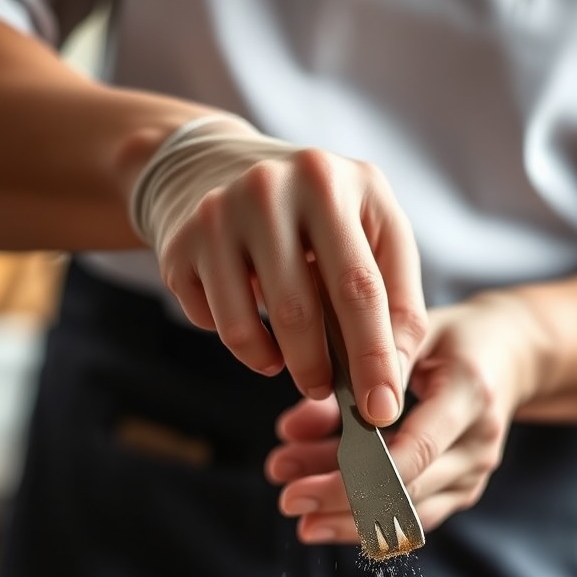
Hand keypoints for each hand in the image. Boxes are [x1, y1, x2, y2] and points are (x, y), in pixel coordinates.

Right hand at [130, 115, 426, 425]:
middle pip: (299, 311)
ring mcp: (218, 214)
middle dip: (319, 372)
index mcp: (332, 182)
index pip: (361, 288)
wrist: (213, 165)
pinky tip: (256, 324)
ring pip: (246, 329)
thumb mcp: (369, 229)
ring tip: (295, 364)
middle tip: (330, 394)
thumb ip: (396, 300)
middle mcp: (270, 189)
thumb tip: (392, 382)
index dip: (374, 357)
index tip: (382, 410)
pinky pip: (213, 325)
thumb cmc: (313, 213)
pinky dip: (242, 342)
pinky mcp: (180, 245)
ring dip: (277, 364)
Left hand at [265, 291, 545, 543]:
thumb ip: (360, 374)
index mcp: (470, 395)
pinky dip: (367, 516)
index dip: (357, 479)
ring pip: (406, 515)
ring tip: (297, 506)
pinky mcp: (463, 490)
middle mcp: (479, 444)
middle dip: (340, 502)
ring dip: (347, 516)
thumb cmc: (454, 336)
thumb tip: (298, 423)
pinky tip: (324, 513)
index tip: (304, 489)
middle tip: (287, 501)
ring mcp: (474, 474)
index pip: (414, 451)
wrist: (511, 355)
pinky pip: (412, 516)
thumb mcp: (415, 330)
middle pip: (405, 492)